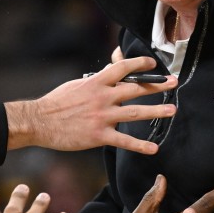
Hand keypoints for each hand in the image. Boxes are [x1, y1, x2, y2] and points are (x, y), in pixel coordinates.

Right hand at [5, 56, 177, 153]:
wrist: (39, 121)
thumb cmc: (57, 102)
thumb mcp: (77, 84)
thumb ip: (97, 79)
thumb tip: (111, 67)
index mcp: (97, 82)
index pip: (123, 68)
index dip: (140, 64)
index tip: (153, 64)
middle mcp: (103, 97)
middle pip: (136, 88)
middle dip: (157, 85)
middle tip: (174, 82)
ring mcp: (102, 116)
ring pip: (135, 113)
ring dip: (156, 111)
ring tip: (173, 110)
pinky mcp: (99, 135)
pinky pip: (124, 141)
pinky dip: (140, 145)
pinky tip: (154, 148)